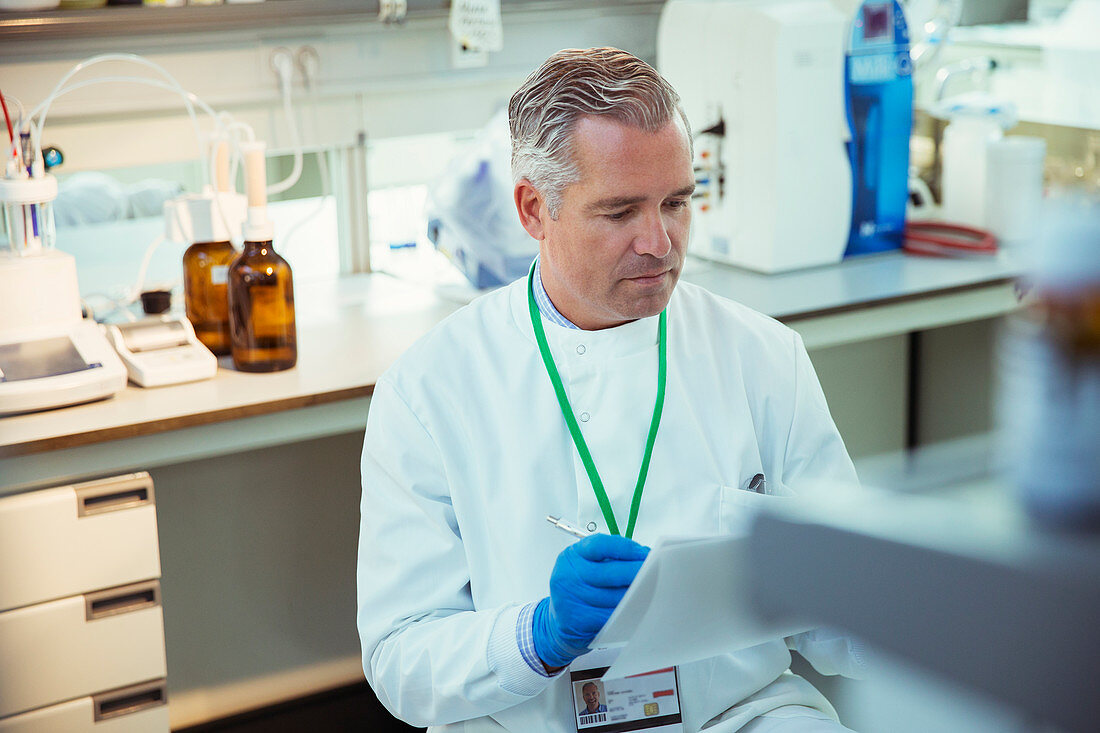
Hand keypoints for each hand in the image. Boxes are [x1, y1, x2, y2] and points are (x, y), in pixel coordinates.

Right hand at [532, 533, 649, 668]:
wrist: (558, 622)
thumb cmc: (579, 589)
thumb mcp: (585, 566)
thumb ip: (610, 559)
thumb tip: (644, 557)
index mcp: (571, 556)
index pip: (600, 545)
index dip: (626, 548)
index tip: (644, 553)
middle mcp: (567, 575)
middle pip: (610, 572)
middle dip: (637, 572)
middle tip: (657, 573)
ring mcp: (570, 599)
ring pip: (614, 597)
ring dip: (637, 595)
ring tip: (653, 591)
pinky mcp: (578, 620)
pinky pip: (611, 616)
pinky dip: (628, 613)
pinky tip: (639, 608)